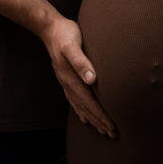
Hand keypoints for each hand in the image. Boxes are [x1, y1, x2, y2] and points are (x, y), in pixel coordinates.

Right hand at [42, 16, 116, 137]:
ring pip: (80, 106)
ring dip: (92, 119)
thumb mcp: (72, 44)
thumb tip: (92, 79)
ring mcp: (66, 82)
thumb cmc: (65, 34)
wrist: (49, 28)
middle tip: (113, 135)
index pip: (89, 102)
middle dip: (99, 122)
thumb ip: (81, 61)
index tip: (112, 127)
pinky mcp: (66, 77)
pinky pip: (74, 99)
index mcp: (71, 78)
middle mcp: (68, 83)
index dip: (101, 116)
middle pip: (85, 108)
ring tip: (102, 130)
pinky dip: (80, 111)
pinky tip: (84, 117)